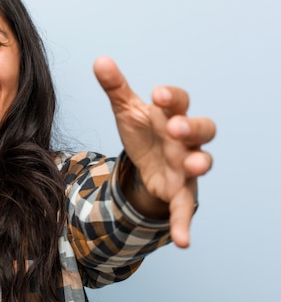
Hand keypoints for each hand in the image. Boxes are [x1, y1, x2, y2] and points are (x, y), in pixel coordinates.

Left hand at [93, 56, 214, 247]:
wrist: (146, 162)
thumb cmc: (143, 130)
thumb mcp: (126, 110)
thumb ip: (115, 87)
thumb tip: (99, 60)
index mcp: (171, 114)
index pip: (179, 101)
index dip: (172, 97)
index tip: (158, 94)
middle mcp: (185, 138)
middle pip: (202, 128)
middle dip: (190, 126)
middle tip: (175, 126)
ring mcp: (186, 165)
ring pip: (202, 161)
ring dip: (200, 162)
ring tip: (192, 164)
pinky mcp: (181, 191)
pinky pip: (187, 207)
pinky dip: (184, 223)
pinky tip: (182, 241)